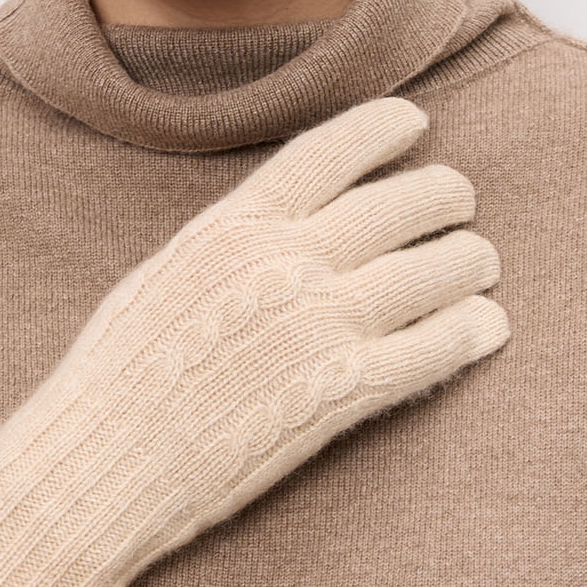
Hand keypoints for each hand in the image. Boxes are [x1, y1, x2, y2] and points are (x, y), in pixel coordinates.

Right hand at [0, 94, 507, 586]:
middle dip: (443, 195)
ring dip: (469, 261)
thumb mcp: (164, 277)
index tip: (413, 123)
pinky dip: (470, 332)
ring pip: (435, 270)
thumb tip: (284, 222)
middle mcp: (284, 261)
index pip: (331, 149)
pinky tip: (486, 326)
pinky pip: (435, 348)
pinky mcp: (342, 392)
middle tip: (458, 201)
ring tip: (479, 264)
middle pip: (401, 202)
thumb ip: (232, 242)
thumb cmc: (118, 378)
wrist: (100, 463)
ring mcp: (320, 325)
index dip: (384, 128)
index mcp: (234, 225)